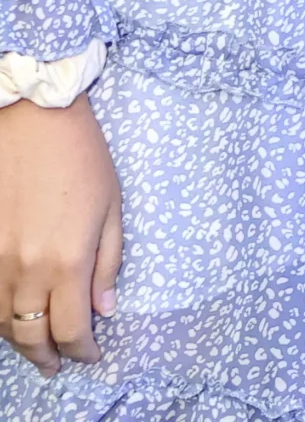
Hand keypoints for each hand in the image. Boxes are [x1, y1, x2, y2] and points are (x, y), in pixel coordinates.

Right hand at [0, 98, 121, 376]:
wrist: (33, 121)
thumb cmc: (82, 157)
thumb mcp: (112, 205)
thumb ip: (107, 262)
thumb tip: (103, 309)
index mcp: (68, 260)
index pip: (71, 328)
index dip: (82, 350)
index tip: (90, 356)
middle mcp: (27, 269)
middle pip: (32, 335)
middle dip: (48, 357)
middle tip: (58, 366)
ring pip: (1, 324)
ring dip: (20, 341)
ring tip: (36, 348)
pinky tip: (11, 320)